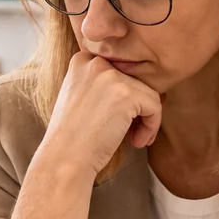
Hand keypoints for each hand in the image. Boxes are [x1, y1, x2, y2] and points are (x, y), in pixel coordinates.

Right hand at [41, 51, 161, 178]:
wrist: (63, 158)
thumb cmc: (71, 136)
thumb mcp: (78, 96)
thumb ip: (99, 83)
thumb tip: (134, 84)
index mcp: (82, 60)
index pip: (119, 71)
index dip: (124, 97)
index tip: (117, 118)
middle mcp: (95, 62)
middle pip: (135, 81)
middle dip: (137, 108)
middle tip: (129, 132)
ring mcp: (111, 76)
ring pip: (148, 93)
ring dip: (146, 119)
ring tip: (133, 139)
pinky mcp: (127, 94)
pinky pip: (155, 106)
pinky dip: (151, 127)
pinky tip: (136, 142)